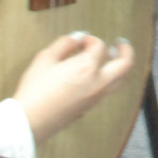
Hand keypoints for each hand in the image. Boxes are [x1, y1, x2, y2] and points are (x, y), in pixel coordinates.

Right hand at [13, 32, 135, 142]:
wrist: (31, 120)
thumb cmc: (35, 88)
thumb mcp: (45, 58)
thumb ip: (64, 44)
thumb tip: (78, 37)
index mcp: (87, 67)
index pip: (100, 46)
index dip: (91, 39)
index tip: (82, 40)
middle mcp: (98, 82)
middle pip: (125, 65)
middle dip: (127, 51)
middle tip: (121, 43)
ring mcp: (97, 96)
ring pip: (120, 80)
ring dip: (121, 66)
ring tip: (113, 57)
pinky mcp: (91, 107)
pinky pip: (109, 90)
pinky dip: (111, 78)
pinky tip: (98, 74)